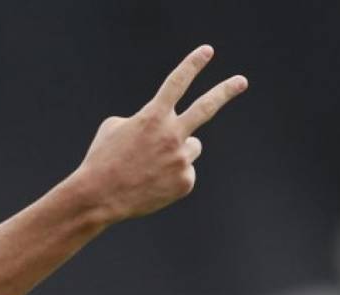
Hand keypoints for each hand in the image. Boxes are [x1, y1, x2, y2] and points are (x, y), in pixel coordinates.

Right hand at [74, 45, 247, 223]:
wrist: (98, 197)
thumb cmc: (101, 160)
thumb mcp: (113, 129)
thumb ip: (144, 121)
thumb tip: (164, 128)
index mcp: (152, 117)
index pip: (177, 83)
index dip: (192, 64)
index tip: (207, 51)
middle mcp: (172, 134)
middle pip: (206, 107)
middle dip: (226, 91)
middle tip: (241, 81)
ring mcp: (180, 159)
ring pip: (191, 147)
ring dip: (176, 151)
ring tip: (151, 166)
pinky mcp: (185, 181)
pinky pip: (184, 171)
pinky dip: (170, 176)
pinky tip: (151, 183)